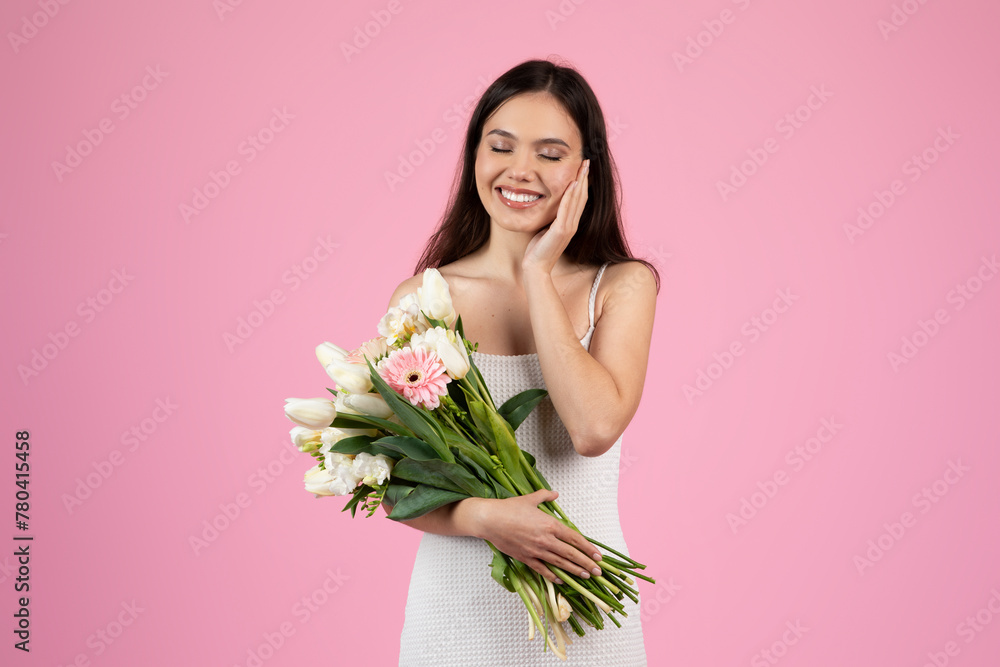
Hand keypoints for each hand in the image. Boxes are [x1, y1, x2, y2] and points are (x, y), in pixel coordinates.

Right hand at [470, 489, 601, 583]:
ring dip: (574, 570)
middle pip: (571, 554)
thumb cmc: (509, 508)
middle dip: (587, 563)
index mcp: (549, 524)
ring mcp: (536, 550)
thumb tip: (555, 494)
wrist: (490, 519)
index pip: (574, 538)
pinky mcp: (525, 558)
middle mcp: (545, 539)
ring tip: (586, 576)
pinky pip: (542, 569)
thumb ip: (545, 496)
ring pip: (559, 563)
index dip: (588, 548)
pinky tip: (561, 580)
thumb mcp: (530, 499)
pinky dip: (553, 575)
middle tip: (599, 571)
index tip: (598, 555)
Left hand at [522, 159, 589, 274]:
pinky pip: (566, 209)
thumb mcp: (545, 230)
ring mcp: (568, 227)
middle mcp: (572, 224)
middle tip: (586, 161)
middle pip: (582, 196)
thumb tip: (547, 206)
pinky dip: (570, 195)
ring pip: (577, 200)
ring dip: (580, 182)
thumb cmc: (537, 251)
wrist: (536, 268)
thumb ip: (550, 218)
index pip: (578, 199)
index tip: (582, 168)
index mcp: (569, 223)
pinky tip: (572, 183)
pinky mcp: (561, 231)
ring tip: (583, 167)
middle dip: (584, 178)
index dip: (582, 183)